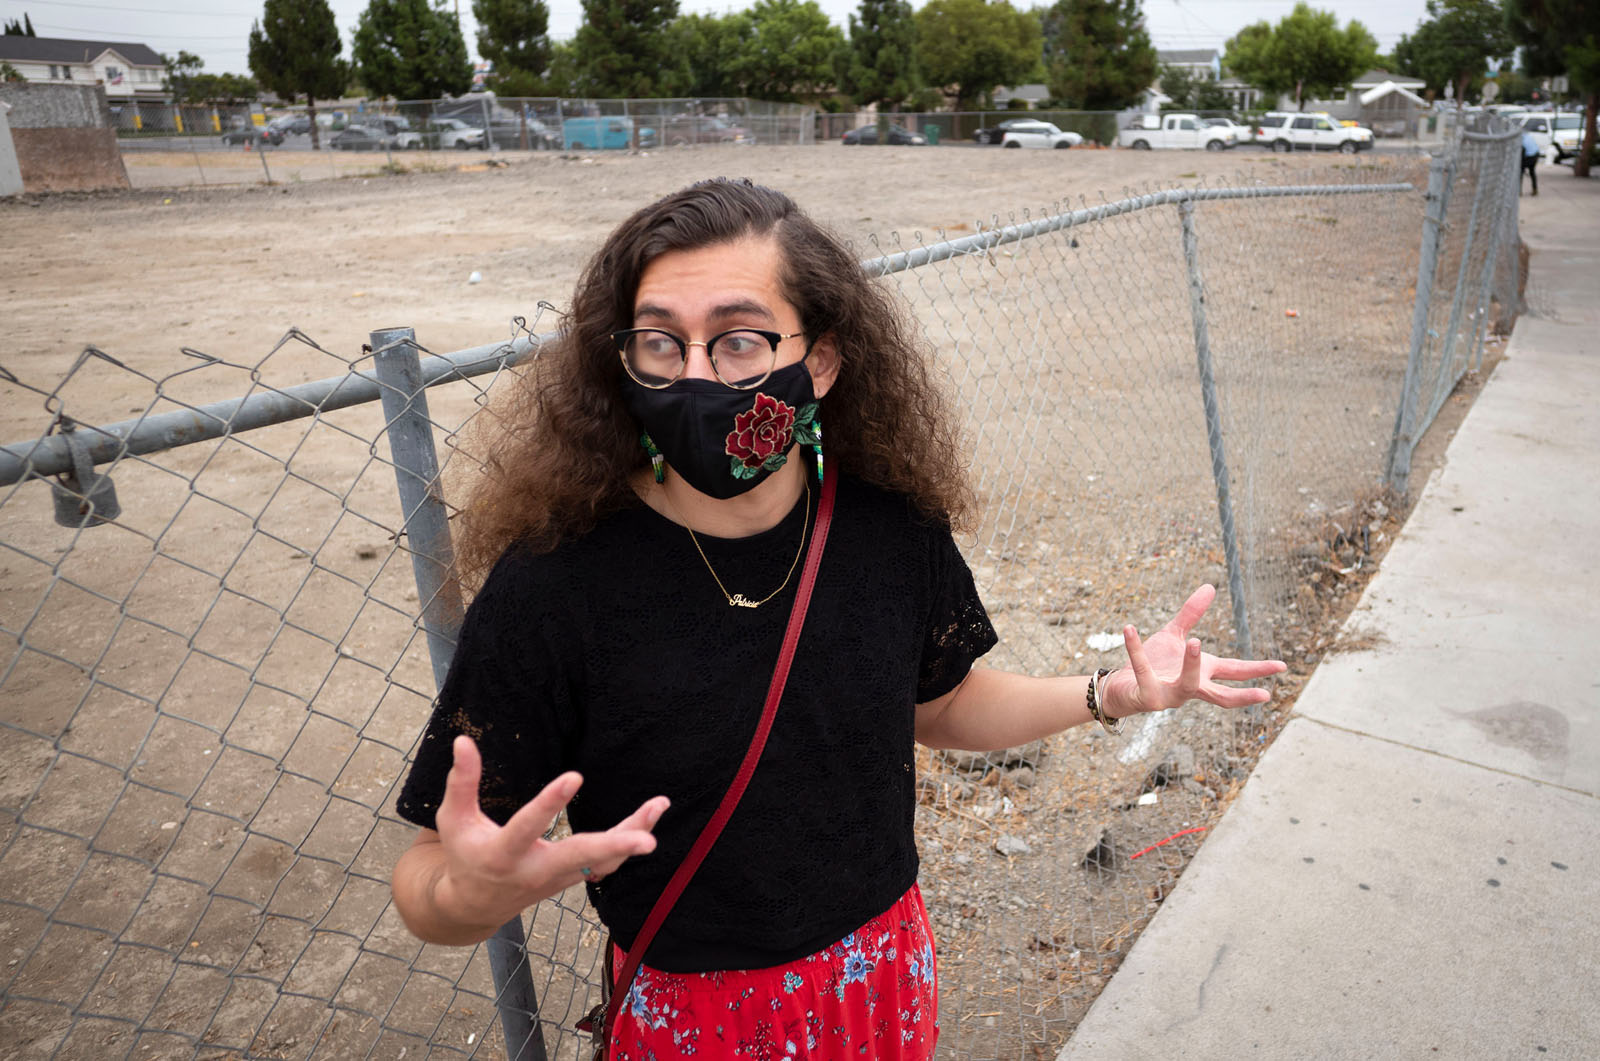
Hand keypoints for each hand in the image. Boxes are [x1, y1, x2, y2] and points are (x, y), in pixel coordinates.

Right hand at [431, 735, 668, 929]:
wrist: (475, 905)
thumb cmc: (465, 855)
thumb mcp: (453, 820)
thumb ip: (460, 782)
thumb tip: (463, 740)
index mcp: (502, 854)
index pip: (528, 827)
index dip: (550, 803)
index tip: (575, 776)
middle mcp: (535, 870)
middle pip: (580, 858)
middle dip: (615, 847)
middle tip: (647, 840)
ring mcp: (558, 878)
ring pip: (603, 862)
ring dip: (632, 836)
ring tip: (658, 805)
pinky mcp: (572, 878)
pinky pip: (606, 864)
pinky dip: (628, 844)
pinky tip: (649, 819)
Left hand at [1100, 584, 1285, 718]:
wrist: (1121, 686)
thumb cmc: (1152, 663)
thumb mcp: (1173, 636)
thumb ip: (1191, 614)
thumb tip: (1210, 586)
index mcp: (1203, 673)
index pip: (1236, 671)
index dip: (1259, 669)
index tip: (1283, 665)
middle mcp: (1191, 688)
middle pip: (1222, 695)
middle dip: (1243, 694)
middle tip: (1266, 694)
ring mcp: (1170, 695)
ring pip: (1187, 684)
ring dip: (1192, 664)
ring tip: (1195, 641)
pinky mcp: (1147, 696)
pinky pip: (1142, 670)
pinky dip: (1136, 649)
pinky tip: (1129, 629)